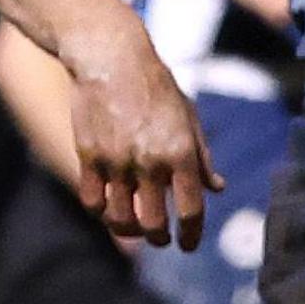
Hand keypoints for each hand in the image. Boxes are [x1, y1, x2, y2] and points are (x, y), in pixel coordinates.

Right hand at [62, 18, 217, 249]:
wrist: (111, 58)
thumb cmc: (155, 86)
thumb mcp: (188, 117)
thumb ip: (201, 156)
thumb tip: (215, 188)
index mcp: (180, 152)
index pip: (190, 210)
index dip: (192, 235)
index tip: (189, 245)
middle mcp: (149, 161)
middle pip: (154, 223)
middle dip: (159, 238)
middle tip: (159, 237)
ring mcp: (116, 160)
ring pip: (120, 218)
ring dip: (129, 230)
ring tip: (133, 227)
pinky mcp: (88, 156)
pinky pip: (92, 200)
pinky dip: (101, 211)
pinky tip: (108, 207)